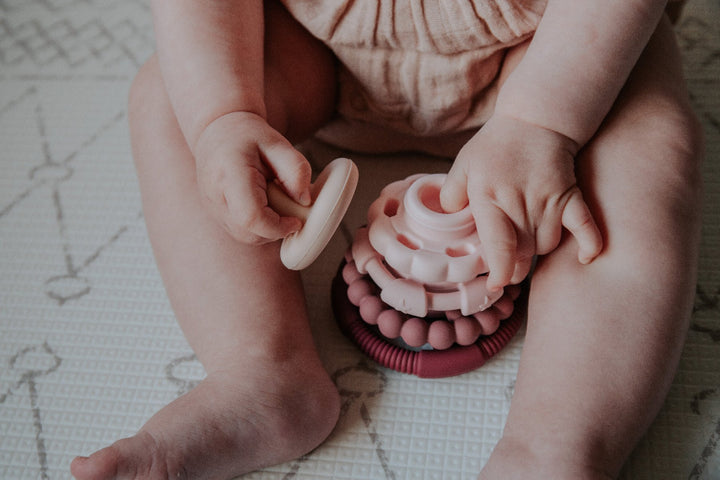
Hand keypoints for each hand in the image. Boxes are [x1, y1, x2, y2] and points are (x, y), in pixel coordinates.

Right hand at [193, 111, 311, 243]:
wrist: (217, 130)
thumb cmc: (249, 136)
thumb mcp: (278, 144)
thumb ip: (296, 170)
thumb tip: (304, 201)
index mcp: (230, 173)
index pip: (251, 217)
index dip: (277, 226)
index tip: (296, 220)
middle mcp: (216, 195)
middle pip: (248, 232)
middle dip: (275, 230)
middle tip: (289, 211)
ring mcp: (212, 207)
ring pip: (244, 236)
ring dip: (267, 230)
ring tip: (275, 203)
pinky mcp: (214, 214)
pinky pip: (240, 232)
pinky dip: (258, 227)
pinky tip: (265, 206)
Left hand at [440, 114, 602, 290]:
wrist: (535, 119)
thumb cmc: (495, 146)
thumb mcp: (463, 165)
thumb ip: (450, 195)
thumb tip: (447, 219)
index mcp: (490, 199)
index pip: (499, 246)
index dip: (499, 271)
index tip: (496, 284)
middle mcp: (520, 205)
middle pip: (522, 255)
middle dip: (514, 269)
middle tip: (506, 268)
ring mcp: (549, 202)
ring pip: (546, 246)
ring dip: (536, 252)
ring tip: (525, 245)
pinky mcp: (571, 197)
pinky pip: (585, 227)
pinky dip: (589, 244)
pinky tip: (586, 258)